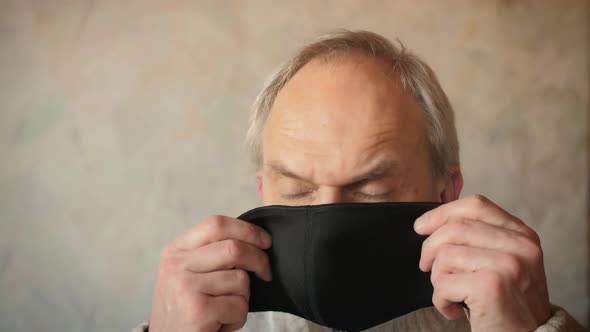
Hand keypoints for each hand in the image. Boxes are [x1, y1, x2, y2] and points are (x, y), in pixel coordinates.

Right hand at [149, 215, 272, 331]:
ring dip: (243, 299)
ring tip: (224, 310)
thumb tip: (255, 240)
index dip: (248, 230)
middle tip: (266, 274)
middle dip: (260, 260)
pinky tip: (220, 324)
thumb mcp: (187, 274)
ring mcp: (186, 287)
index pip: (216, 224)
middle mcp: (177, 265)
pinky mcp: (198, 310)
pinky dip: (238, 319)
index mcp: (175, 251)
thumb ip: (211, 254)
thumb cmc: (185, 309)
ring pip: (241, 280)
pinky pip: (239, 306)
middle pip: (234, 248)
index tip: (265, 241)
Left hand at [414, 195, 550, 331]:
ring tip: (451, 295)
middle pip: (454, 228)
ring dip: (437, 279)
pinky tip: (454, 310)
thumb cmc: (507, 305)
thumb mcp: (503, 264)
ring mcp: (508, 264)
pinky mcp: (492, 286)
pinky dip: (440, 300)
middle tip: (426, 268)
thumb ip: (479, 239)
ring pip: (445, 255)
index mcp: (522, 234)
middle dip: (430, 249)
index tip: (421, 227)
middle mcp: (520, 245)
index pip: (475, 205)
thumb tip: (430, 223)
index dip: (442, 213)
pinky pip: (443, 282)